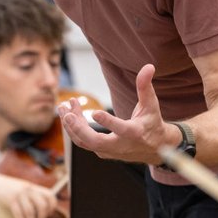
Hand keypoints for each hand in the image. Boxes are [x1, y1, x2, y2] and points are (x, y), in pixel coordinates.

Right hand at [0, 172, 59, 217]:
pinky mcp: (10, 199)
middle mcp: (27, 188)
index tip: (46, 215)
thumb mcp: (17, 189)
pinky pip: (20, 215)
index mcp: (31, 186)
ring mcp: (18, 193)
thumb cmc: (0, 189)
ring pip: (31, 212)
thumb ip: (27, 198)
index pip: (50, 195)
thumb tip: (36, 215)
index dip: (51, 208)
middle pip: (43, 205)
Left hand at [58, 63, 174, 164]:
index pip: (121, 129)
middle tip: (68, 114)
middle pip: (96, 142)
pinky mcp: (102, 151)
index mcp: (135, 133)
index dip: (108, 122)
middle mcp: (121, 145)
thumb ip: (145, 86)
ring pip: (85, 142)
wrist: (155, 148)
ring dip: (71, 126)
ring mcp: (110, 151)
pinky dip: (73, 129)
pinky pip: (83, 142)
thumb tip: (148, 66)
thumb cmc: (151, 123)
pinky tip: (68, 113)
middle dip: (80, 129)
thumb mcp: (151, 105)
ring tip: (62, 107)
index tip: (94, 112)